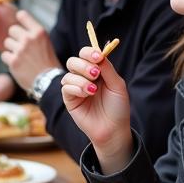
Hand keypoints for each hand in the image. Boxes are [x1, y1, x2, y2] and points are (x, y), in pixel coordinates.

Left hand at [0, 9, 59, 91]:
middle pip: (12, 30)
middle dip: (15, 38)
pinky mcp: (13, 61)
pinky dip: (9, 60)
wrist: (48, 82)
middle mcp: (29, 39)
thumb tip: (19, 21)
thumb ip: (32, 33)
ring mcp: (20, 50)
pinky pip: (4, 55)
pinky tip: (18, 64)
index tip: (21, 26)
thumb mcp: (45, 42)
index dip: (20, 20)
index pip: (22, 15)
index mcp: (39, 32)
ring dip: (12, 49)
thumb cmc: (47, 62)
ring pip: (7, 42)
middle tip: (22, 47)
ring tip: (22, 57)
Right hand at [61, 45, 133, 171]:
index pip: (86, 54)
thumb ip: (107, 69)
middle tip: (95, 74)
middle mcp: (84, 77)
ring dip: (81, 79)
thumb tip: (99, 54)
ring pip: (69, 74)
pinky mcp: (69, 100)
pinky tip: (87, 94)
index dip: (89, 53)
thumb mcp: (117, 85)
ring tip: (93, 90)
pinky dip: (76, 88)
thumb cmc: (117, 107)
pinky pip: (65, 87)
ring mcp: (76, 88)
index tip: (98, 57)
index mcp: (96, 71)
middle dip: (83, 65)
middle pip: (73, 61)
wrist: (113, 129)